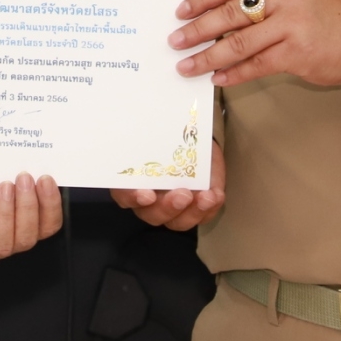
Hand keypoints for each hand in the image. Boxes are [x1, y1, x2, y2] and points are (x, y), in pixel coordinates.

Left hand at [0, 173, 62, 259]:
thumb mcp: (4, 169)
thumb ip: (21, 169)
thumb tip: (38, 156)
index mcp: (26, 222)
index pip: (49, 225)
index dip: (51, 205)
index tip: (46, 178)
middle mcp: (9, 236)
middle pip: (28, 237)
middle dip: (29, 207)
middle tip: (24, 177)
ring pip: (3, 244)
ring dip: (7, 215)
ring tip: (5, 186)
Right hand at [110, 142, 224, 231]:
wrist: (193, 141)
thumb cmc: (169, 139)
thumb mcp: (159, 135)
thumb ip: (152, 136)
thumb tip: (143, 119)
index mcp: (132, 182)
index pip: (124, 195)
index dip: (133, 198)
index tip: (147, 194)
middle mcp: (149, 202)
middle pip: (152, 214)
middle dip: (168, 207)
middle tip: (183, 195)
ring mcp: (173, 210)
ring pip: (178, 221)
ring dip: (193, 212)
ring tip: (206, 197)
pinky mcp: (196, 210)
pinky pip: (202, 216)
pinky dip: (210, 208)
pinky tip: (216, 196)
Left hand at [169, 0, 340, 88]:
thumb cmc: (318, 14)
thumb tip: (210, 15)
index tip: (181, 12)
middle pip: (230, 14)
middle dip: (197, 30)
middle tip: (176, 41)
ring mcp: (291, 24)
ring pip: (239, 43)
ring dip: (208, 56)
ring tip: (188, 65)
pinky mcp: (297, 53)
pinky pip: (256, 65)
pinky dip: (234, 73)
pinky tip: (217, 78)